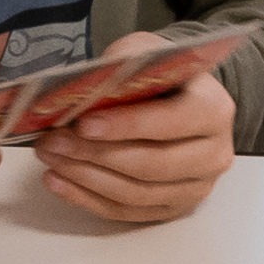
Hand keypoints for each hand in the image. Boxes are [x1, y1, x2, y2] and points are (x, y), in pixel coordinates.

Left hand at [30, 36, 237, 226]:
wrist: (183, 101)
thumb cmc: (162, 76)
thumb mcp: (147, 52)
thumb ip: (123, 67)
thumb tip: (83, 92)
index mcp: (214, 110)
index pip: (171, 121)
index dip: (127, 125)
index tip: (84, 123)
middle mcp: (213, 154)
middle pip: (151, 164)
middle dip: (95, 153)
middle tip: (54, 140)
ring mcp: (196, 187)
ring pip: (136, 193)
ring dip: (85, 177)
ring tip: (50, 156)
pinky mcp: (173, 208)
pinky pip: (126, 211)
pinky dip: (87, 198)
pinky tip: (57, 181)